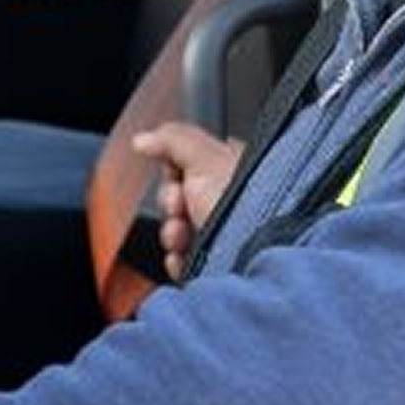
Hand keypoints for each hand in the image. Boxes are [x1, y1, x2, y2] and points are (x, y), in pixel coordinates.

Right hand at [126, 121, 244, 281]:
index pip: (195, 163)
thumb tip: (144, 139)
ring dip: (173, 234)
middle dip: (172, 205)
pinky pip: (189, 261)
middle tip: (179, 207)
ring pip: (183, 231)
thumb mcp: (206, 158)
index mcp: (239, 168)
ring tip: (182, 237)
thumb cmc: (246, 204)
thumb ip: (174, 140)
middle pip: (184, 199)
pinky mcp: (223, 265)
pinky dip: (180, 260)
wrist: (260, 256)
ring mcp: (230, 234)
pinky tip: (183, 257)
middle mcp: (236, 200)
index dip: (176, 170)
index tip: (174, 176)